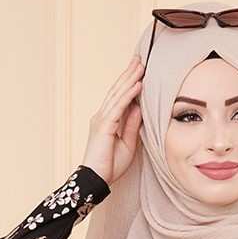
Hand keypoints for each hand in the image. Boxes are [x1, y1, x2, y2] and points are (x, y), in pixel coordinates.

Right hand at [80, 55, 143, 185]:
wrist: (96, 179)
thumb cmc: (110, 165)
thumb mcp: (128, 144)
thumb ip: (132, 125)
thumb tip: (139, 107)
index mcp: (108, 120)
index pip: (120, 97)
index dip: (129, 82)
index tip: (140, 69)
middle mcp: (103, 116)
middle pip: (118, 90)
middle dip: (129, 74)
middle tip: (140, 58)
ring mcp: (102, 119)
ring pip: (118, 94)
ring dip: (130, 79)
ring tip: (141, 65)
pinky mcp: (104, 126)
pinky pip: (119, 106)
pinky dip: (129, 95)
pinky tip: (138, 85)